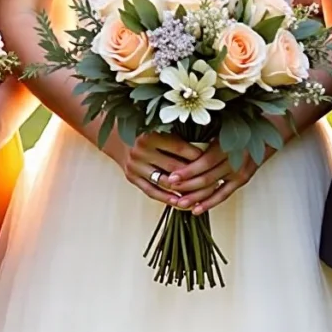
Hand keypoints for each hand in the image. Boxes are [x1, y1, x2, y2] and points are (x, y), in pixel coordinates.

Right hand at [113, 131, 248, 213]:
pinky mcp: (132, 178)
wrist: (118, 139)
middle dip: (194, 175)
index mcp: (151, 134)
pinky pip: (152, 192)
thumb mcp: (161, 129)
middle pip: (173, 167)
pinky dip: (167, 198)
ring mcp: (135, 166)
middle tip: (212, 180)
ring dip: (183, 190)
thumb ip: (180, 137)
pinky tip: (180, 202)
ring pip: (164, 182)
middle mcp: (141, 150)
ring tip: (200, 194)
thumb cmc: (149, 133)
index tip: (213, 160)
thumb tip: (209, 146)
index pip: (179, 148)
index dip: (197, 155)